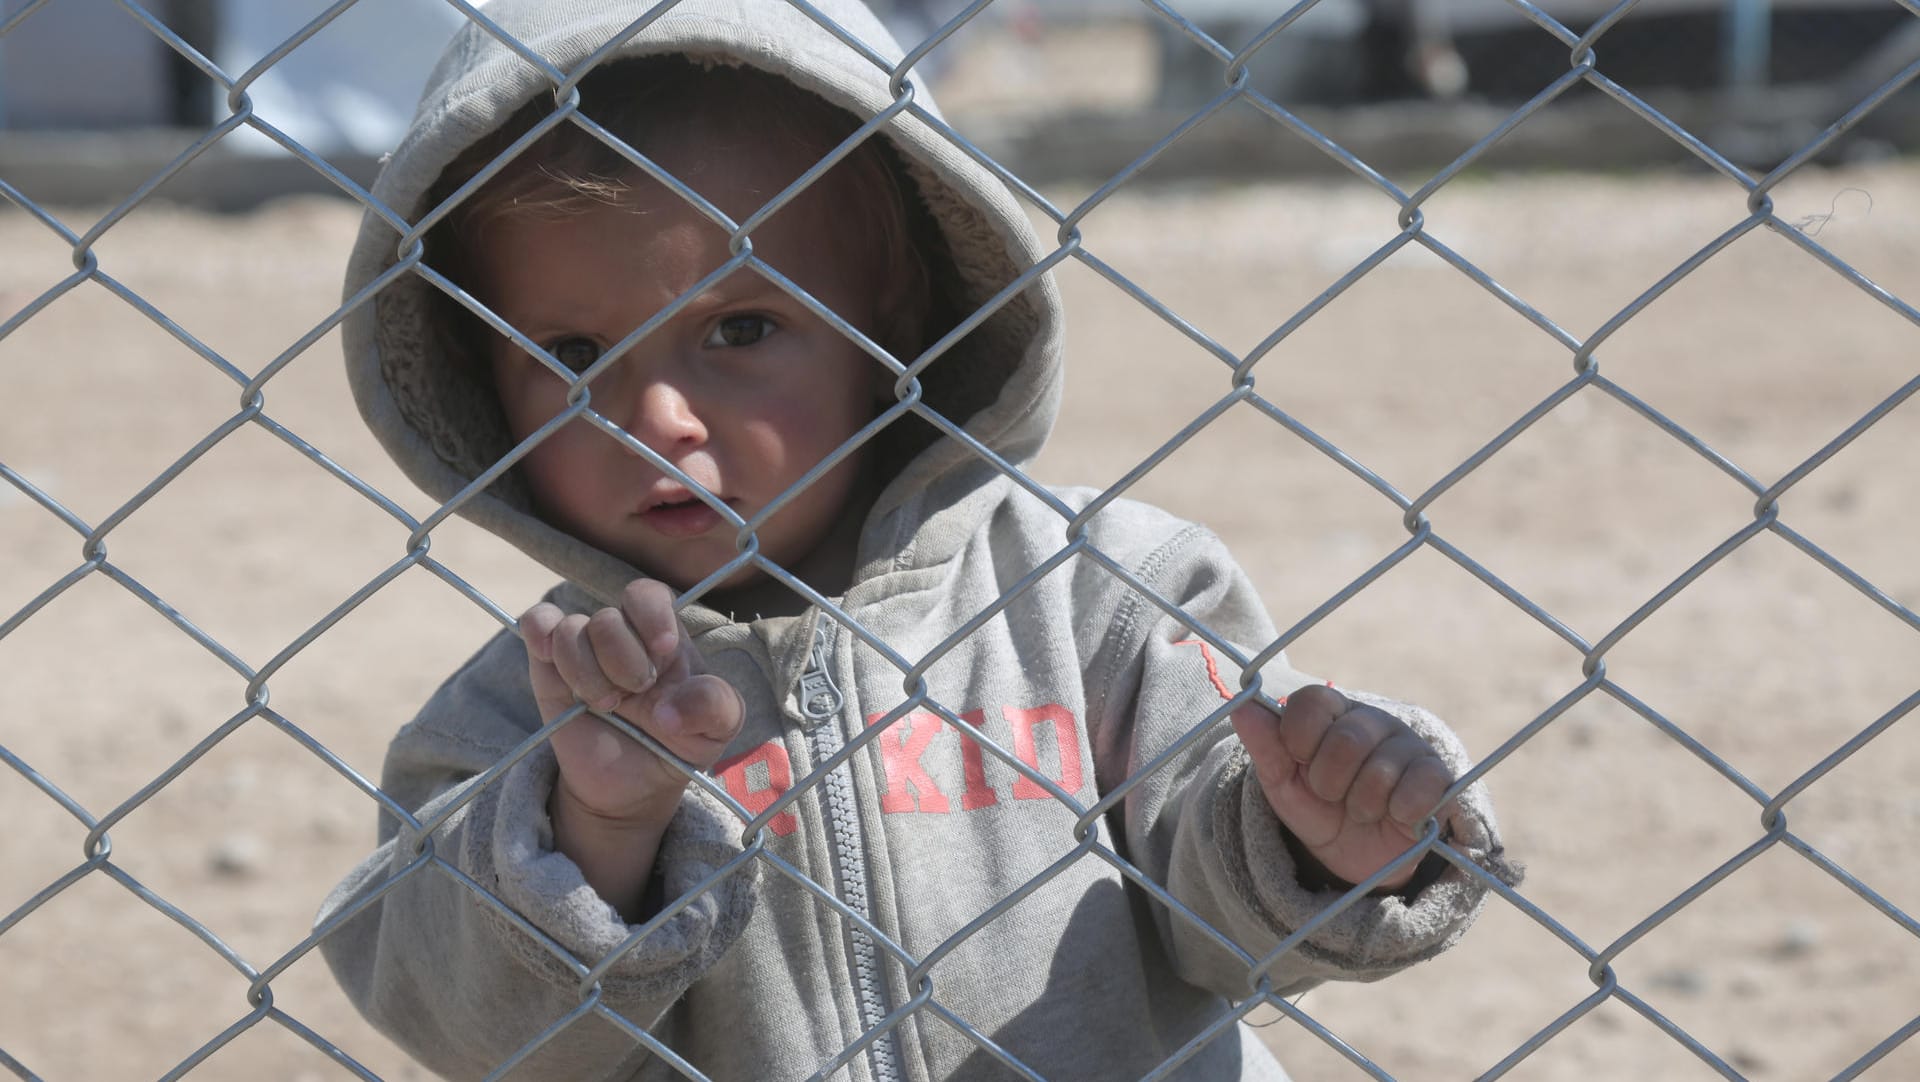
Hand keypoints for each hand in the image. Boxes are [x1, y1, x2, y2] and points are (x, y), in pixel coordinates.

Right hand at [520, 579, 744, 824]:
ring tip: (605, 706)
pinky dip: (540, 632)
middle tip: (633, 695)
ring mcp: (584, 648)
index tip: (662, 649)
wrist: (630, 787)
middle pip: (609, 618)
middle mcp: (623, 636)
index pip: (650, 596)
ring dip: (586, 675)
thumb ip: (714, 707)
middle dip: (622, 663)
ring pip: (571, 630)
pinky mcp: (548, 665)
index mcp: (664, 639)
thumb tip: (669, 709)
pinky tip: (550, 660)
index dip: (652, 616)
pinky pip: (537, 623)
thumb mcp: (715, 731)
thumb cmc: (676, 746)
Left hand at [1231, 684, 1454, 891]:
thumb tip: (1241, 705)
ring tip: (1362, 810)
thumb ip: (1265, 745)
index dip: (1299, 740)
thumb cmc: (1317, 810)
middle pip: (1347, 740)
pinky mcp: (1439, 776)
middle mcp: (1373, 721)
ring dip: (1361, 805)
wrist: (1356, 857)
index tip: (1300, 762)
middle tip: (1333, 796)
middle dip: (1329, 783)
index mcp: (1333, 713)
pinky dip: (1399, 811)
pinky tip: (1394, 816)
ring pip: (1381, 771)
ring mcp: (1409, 745)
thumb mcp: (1282, 784)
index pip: (1313, 702)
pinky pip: (1421, 787)